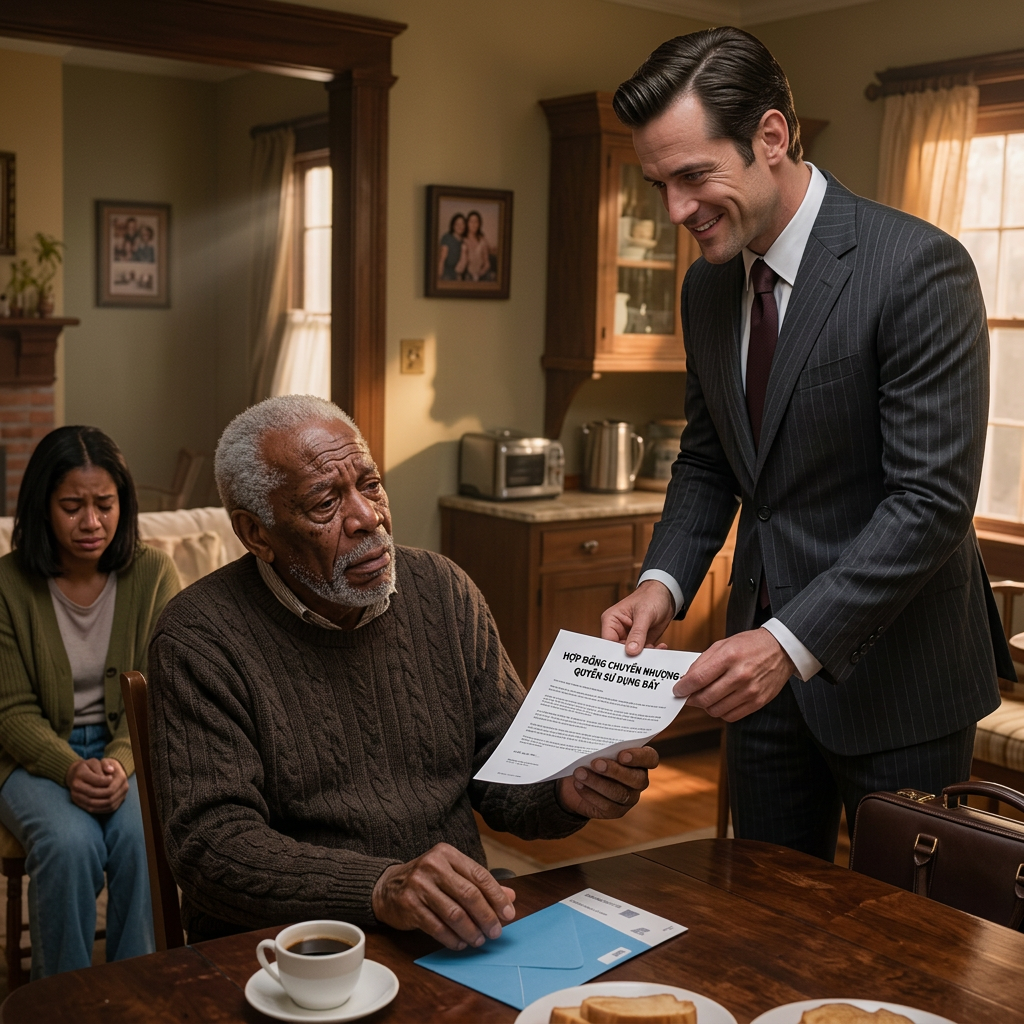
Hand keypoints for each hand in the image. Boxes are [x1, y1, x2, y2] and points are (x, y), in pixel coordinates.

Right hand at [65, 757, 128, 813]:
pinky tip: (109, 802)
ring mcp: (75, 795)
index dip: (107, 781)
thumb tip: (111, 770)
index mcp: (80, 773)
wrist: (74, 775)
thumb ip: (105, 764)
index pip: (96, 780)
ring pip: (92, 802)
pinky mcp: (77, 802)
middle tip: (115, 789)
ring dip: (105, 801)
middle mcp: (76, 785)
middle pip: (94, 792)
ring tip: (114, 795)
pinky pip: (90, 808)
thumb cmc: (88, 767)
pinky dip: (101, 807)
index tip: (112, 778)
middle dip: (107, 791)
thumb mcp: (96, 761)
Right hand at [371, 842, 516, 950]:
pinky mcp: (409, 905)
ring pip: (454, 913)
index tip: (508, 914)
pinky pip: (436, 927)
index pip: (479, 875)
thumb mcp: (452, 874)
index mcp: (448, 854)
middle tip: (496, 932)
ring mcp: (419, 885)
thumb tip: (510, 897)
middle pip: (468, 894)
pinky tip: (460, 943)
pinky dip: (451, 938)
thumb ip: (479, 884)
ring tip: (479, 940)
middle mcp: (433, 866)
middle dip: (486, 917)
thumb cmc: (426, 881)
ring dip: (471, 931)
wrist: (386, 887)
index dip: (497, 896)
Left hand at [556, 746, 658, 818]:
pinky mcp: (616, 810)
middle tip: (596, 763)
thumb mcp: (597, 746)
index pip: (650, 758)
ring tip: (580, 773)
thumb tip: (595, 737)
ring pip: (620, 794)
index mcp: (640, 760)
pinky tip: (579, 784)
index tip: (621, 755)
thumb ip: (602, 743)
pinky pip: (607, 806)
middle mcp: (639, 780)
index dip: (639, 757)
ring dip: (598, 783)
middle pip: (637, 779)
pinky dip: (590, 794)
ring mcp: (630, 797)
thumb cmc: (591, 755)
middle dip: (615, 771)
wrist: (577, 778)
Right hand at [600, 580, 674, 655]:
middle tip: (644, 658)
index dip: (616, 652)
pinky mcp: (641, 641)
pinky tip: (661, 646)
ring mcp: (630, 637)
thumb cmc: (651, 597)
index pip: (608, 642)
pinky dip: (653, 652)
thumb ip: (637, 633)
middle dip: (632, 656)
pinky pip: (644, 653)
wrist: (667, 595)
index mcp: (611, 620)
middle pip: (619, 651)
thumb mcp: (644, 614)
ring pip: (632, 654)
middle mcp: (618, 630)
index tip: (628, 659)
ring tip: (655, 649)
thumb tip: (631, 651)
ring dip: (645, 655)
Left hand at [674, 628, 794, 721]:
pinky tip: (720, 701)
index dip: (683, 687)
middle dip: (691, 699)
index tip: (677, 690)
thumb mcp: (723, 644)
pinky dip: (721, 712)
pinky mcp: (758, 702)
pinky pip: (731, 716)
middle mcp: (740, 675)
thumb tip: (686, 679)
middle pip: (705, 698)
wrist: (781, 650)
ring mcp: (750, 691)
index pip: (698, 678)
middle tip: (688, 696)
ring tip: (705, 697)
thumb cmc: (750, 645)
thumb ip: (702, 662)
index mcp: (729, 657)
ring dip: (706, 706)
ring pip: (716, 710)